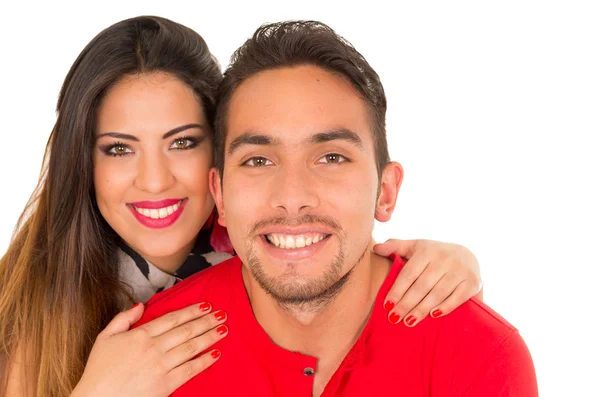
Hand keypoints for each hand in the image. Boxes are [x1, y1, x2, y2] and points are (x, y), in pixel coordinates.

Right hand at [72, 302, 227, 396]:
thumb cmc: (98, 371)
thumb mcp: (104, 338)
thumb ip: (122, 319)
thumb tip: (140, 305)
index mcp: (140, 334)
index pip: (172, 319)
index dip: (191, 311)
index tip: (206, 305)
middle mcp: (153, 347)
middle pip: (186, 330)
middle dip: (207, 321)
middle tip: (223, 314)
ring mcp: (161, 366)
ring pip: (191, 347)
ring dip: (210, 337)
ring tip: (224, 329)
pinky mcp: (165, 384)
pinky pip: (189, 370)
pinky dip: (204, 361)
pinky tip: (215, 354)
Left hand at [373, 239, 481, 326]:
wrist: (467, 254)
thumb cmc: (434, 254)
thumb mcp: (415, 247)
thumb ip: (395, 246)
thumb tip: (376, 248)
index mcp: (427, 251)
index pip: (409, 273)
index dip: (397, 290)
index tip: (387, 306)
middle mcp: (444, 259)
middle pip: (422, 286)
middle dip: (407, 304)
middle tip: (394, 318)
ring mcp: (460, 270)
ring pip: (438, 293)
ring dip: (422, 309)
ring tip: (409, 322)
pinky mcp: (473, 281)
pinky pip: (458, 297)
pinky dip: (446, 307)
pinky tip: (433, 316)